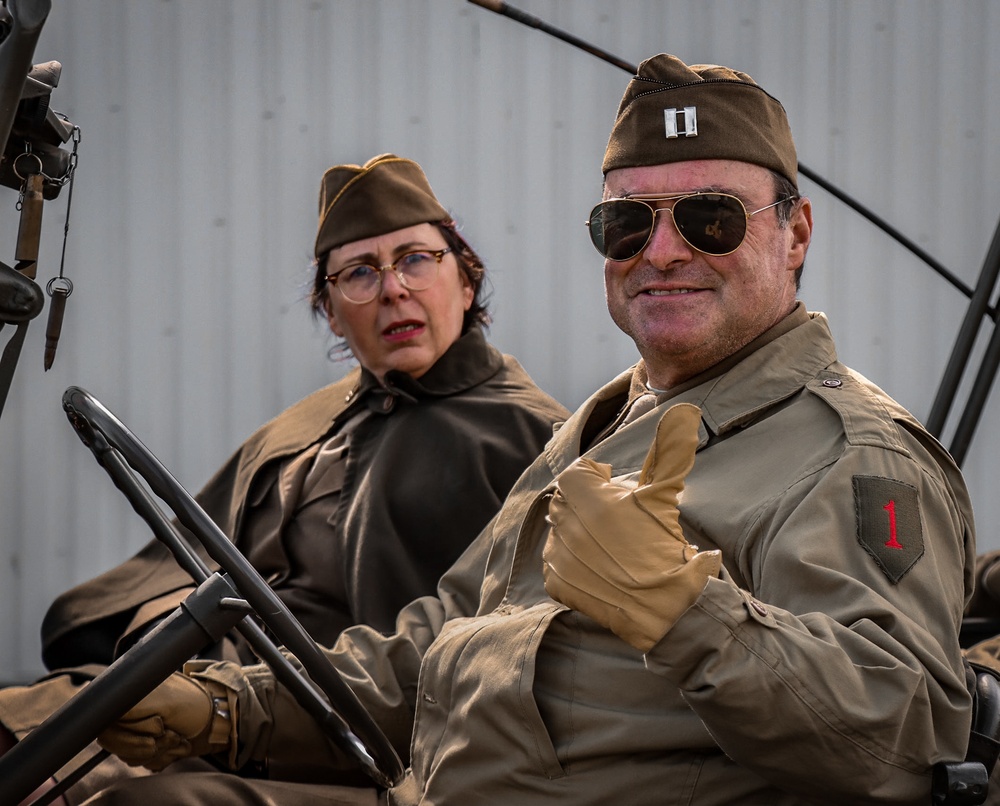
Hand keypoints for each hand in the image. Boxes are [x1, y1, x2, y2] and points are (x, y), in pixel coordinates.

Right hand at [98, 671, 235, 770]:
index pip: (104, 723)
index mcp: (129, 695)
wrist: (218, 720)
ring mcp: (136, 730)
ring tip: (177, 736)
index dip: (127, 733)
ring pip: (129, 755)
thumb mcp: (164, 700)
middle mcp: (127, 712)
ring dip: (158, 750)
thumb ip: (131, 705)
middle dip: (147, 743)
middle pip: (115, 743)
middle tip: (170, 732)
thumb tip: (104, 705)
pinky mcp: (147, 746)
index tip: (158, 727)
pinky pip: (142, 762)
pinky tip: (178, 744)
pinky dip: (163, 757)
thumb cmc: (194, 703)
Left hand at [543, 402, 720, 651]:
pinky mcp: (558, 583)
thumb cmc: (666, 548)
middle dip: (586, 501)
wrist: (665, 608)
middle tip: (613, 515)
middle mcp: (569, 525)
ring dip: (578, 529)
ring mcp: (560, 555)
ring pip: (559, 528)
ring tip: (609, 542)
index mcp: (591, 500)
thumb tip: (685, 411)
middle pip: (565, 499)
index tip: (612, 484)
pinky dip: (571, 558)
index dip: (594, 476)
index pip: (574, 473)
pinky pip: (554, 560)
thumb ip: (670, 451)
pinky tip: (598, 564)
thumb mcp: (667, 496)